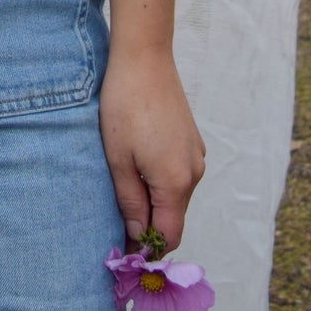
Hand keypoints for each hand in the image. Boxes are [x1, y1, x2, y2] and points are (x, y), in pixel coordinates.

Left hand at [98, 49, 204, 250]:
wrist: (144, 58)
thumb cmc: (124, 107)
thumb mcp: (118, 159)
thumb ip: (130, 202)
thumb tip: (138, 237)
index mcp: (176, 182)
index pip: (168, 237)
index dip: (146, 250)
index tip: (121, 252)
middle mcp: (194, 173)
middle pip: (172, 218)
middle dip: (147, 226)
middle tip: (114, 223)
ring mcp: (196, 155)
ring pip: (174, 196)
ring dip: (152, 201)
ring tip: (121, 188)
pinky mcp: (191, 141)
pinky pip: (177, 175)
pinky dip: (160, 182)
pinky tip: (136, 164)